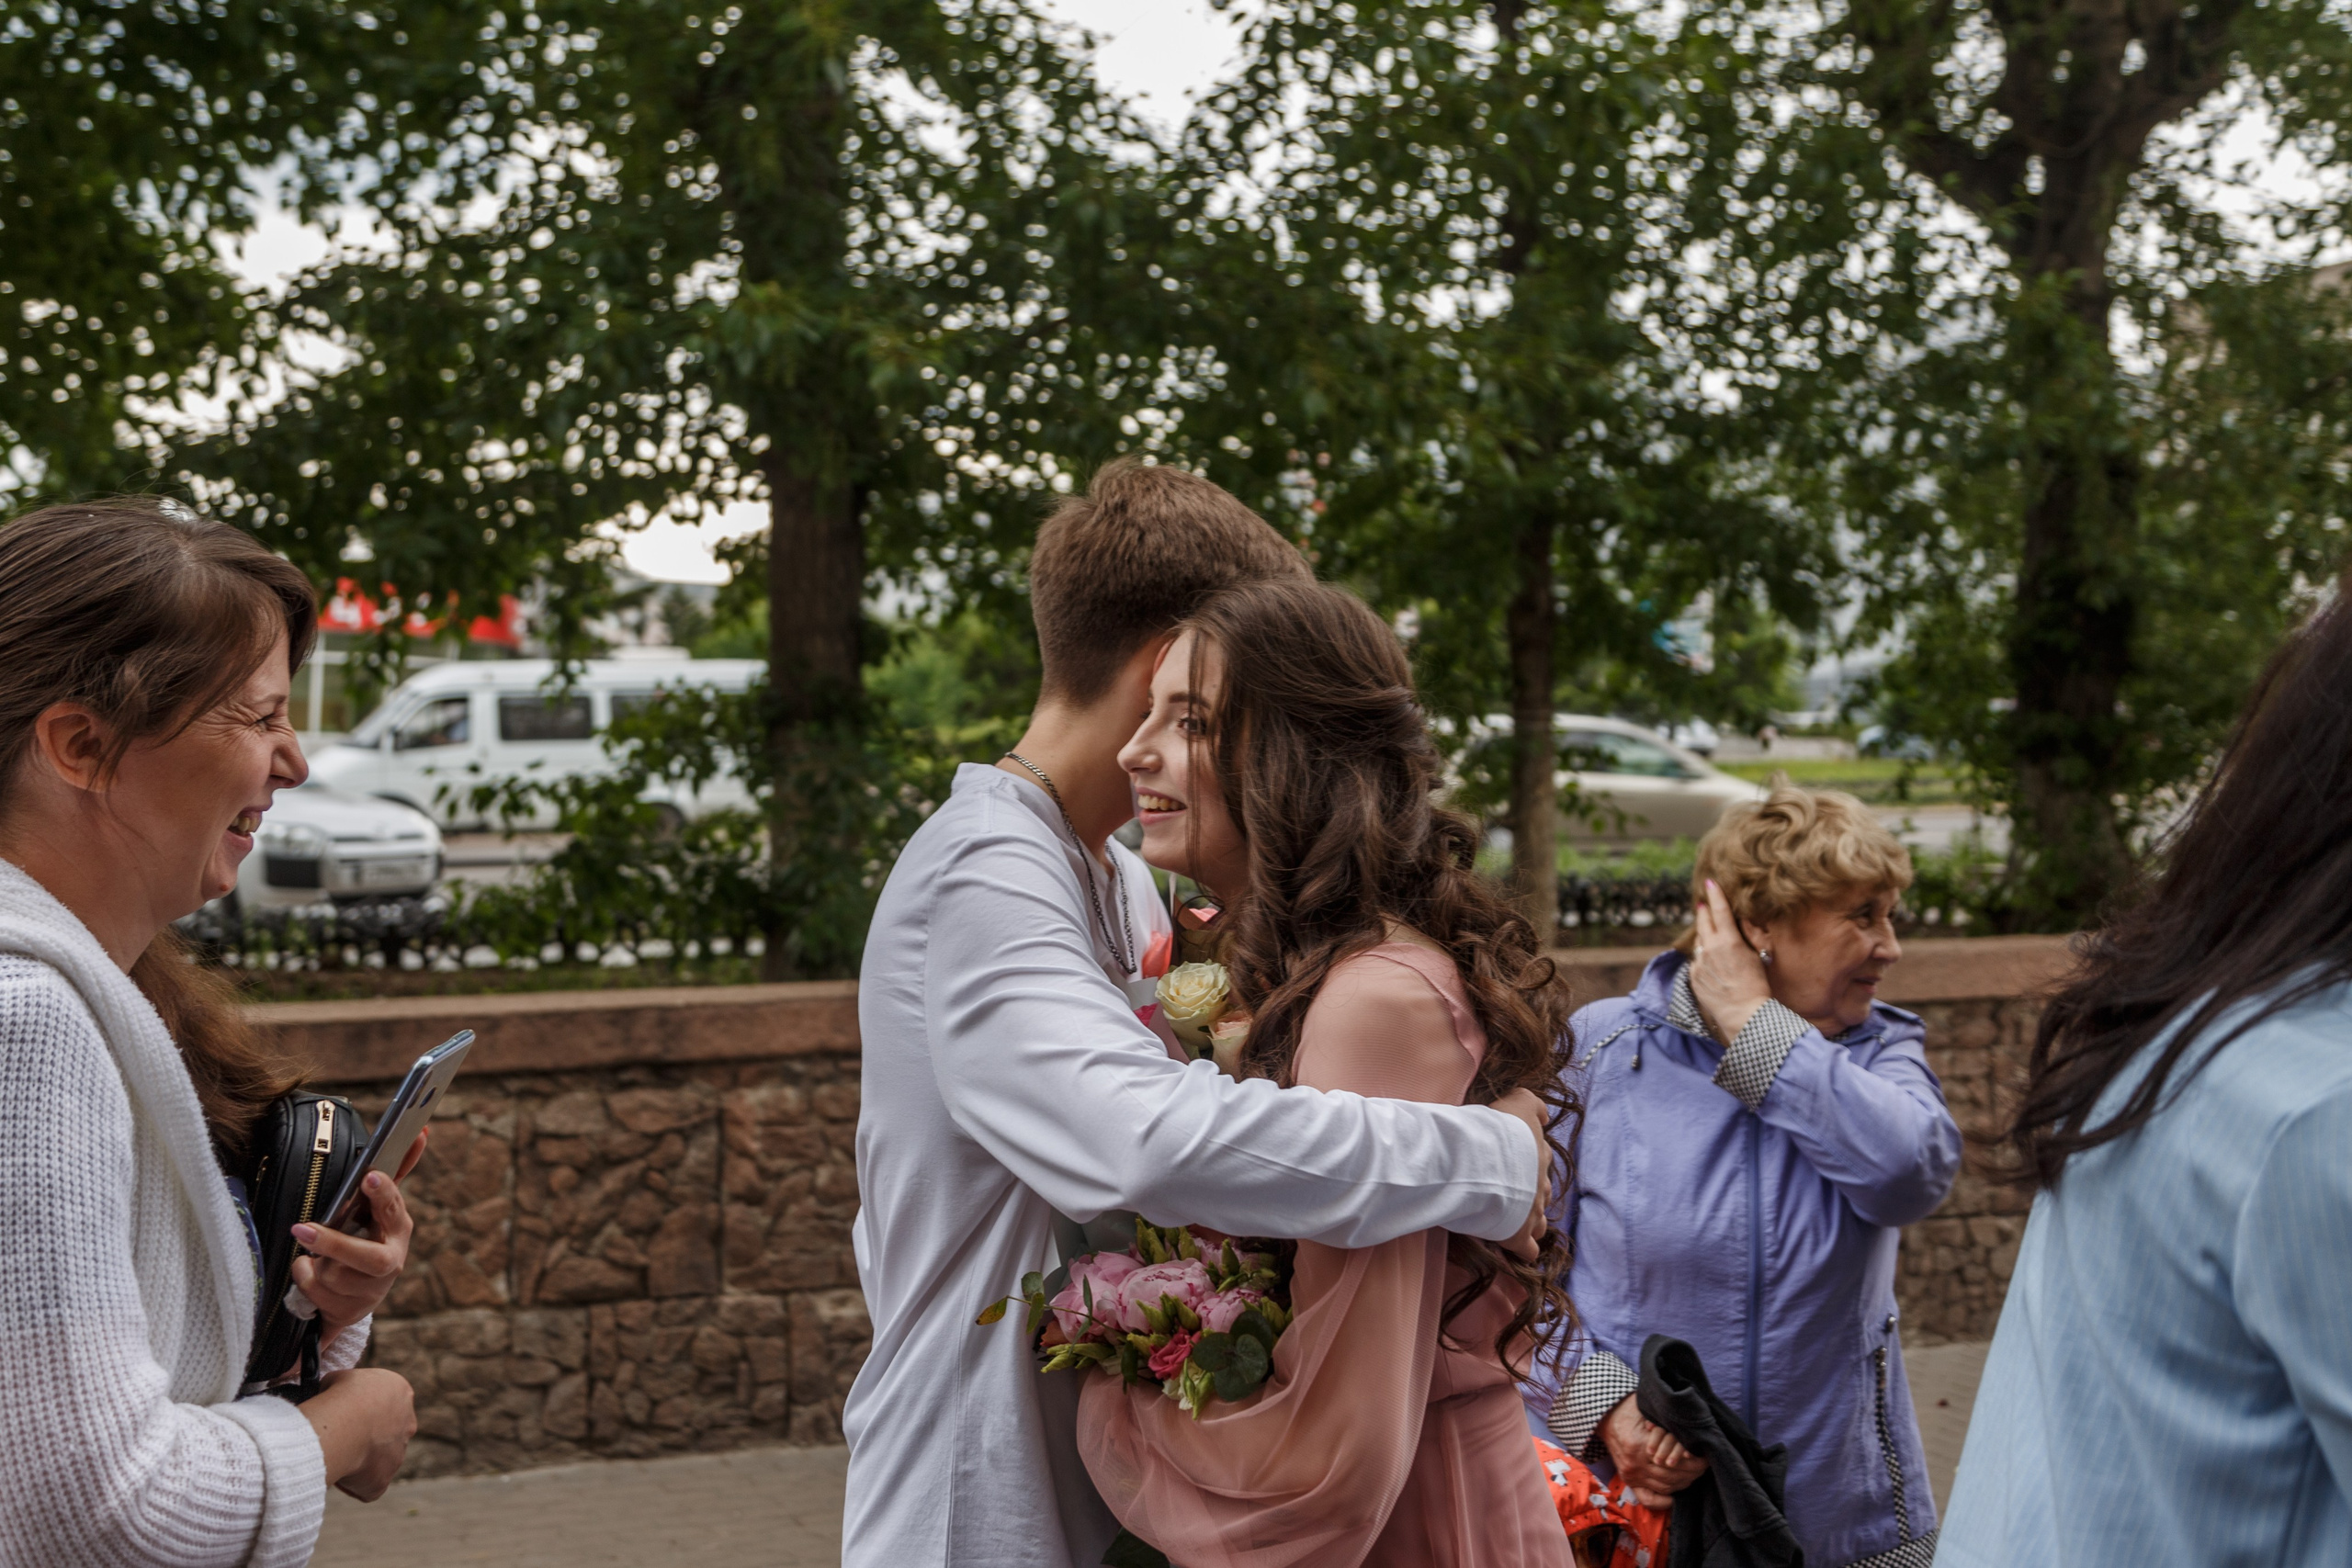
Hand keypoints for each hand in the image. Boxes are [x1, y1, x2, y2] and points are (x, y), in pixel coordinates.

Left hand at [289, 1131, 426, 1338]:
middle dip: (334, 1245)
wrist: (354, 1296)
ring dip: (313, 1264)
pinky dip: (304, 1280)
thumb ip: (396, 1172)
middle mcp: (391, 1262)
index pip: (393, 1209)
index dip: (383, 1194)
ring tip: (309, 1256)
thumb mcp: (379, 1209)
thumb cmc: (365, 1239)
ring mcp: (371, 1291)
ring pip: (333, 1276)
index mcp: (398, 1229)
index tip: (368, 1176)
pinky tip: (309, 1274)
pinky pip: (315, 1292)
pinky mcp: (350, 1311)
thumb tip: (420, 1132)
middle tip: (301, 1229)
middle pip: (368, 1258)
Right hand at [299, 1367, 415, 1500]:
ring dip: (358, 1460)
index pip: (384, 1404)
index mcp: (401, 1393)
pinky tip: (336, 1474)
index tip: (345, 1414)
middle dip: (365, 1436)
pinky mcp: (382, 1481)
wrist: (344, 1424)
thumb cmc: (341, 1396)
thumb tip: (332, 1391)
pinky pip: (366, 1487)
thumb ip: (345, 1386)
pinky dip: (351, 1484)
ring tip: (334, 1454)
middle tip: (340, 1437)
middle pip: (385, 1433)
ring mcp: (398, 1455)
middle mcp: (407, 1425)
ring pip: (376, 1461)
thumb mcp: (343, 1378)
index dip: (362, 1410)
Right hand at [1493, 1088, 1551, 1262]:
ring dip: (1531, 1222)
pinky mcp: (1519, 1235)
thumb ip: (1532, 1104)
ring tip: (1518, 1222)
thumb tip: (1545, 1116)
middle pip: (1544, 1192)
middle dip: (1534, 1194)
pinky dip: (1525, 1249)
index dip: (1531, 1161)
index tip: (1516, 1161)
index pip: (1542, 1158)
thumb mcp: (1517, 1102)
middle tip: (1515, 1192)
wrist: (1485, 1161)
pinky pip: (1528, 1249)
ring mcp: (1532, 1212)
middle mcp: (1541, 1185)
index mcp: (1539, 1156)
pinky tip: (1518, 1248)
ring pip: (1540, 1222)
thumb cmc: (1498, 1130)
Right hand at [1601, 1394, 1707, 1508]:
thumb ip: (1667, 1426)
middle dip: (1692, 1472)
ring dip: (1683, 1483)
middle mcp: (1634, 1464)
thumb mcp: (1648, 1412)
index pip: (1674, 1461)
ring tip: (1696, 1474)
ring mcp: (1631, 1474)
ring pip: (1665, 1487)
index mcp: (1639, 1445)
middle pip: (1672, 1476)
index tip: (1705, 1456)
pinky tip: (1675, 1496)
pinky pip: (1648, 1498)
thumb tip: (1693, 1437)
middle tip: (1705, 1465)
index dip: (1693, 1461)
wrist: (1607, 1417)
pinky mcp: (1628, 1480)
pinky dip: (1664, 1501)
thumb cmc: (1631, 1410)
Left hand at [1689, 879, 1771, 1043]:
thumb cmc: (1758, 986)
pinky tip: (1713, 965)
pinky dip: (1704, 959)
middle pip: (1703, 922)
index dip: (1715, 895)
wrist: (1744, 1014)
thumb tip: (1740, 924)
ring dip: (1705, 937)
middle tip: (1703, 902)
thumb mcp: (1758, 956)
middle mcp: (1710, 949)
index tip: (1709, 882)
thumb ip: (1747, 938)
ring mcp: (1699, 964)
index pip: (1719, 911)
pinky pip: (1697, 962)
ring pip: (1700, 943)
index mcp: (1728, 941)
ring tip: (1712, 937)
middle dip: (1704, 911)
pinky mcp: (1693, 977)